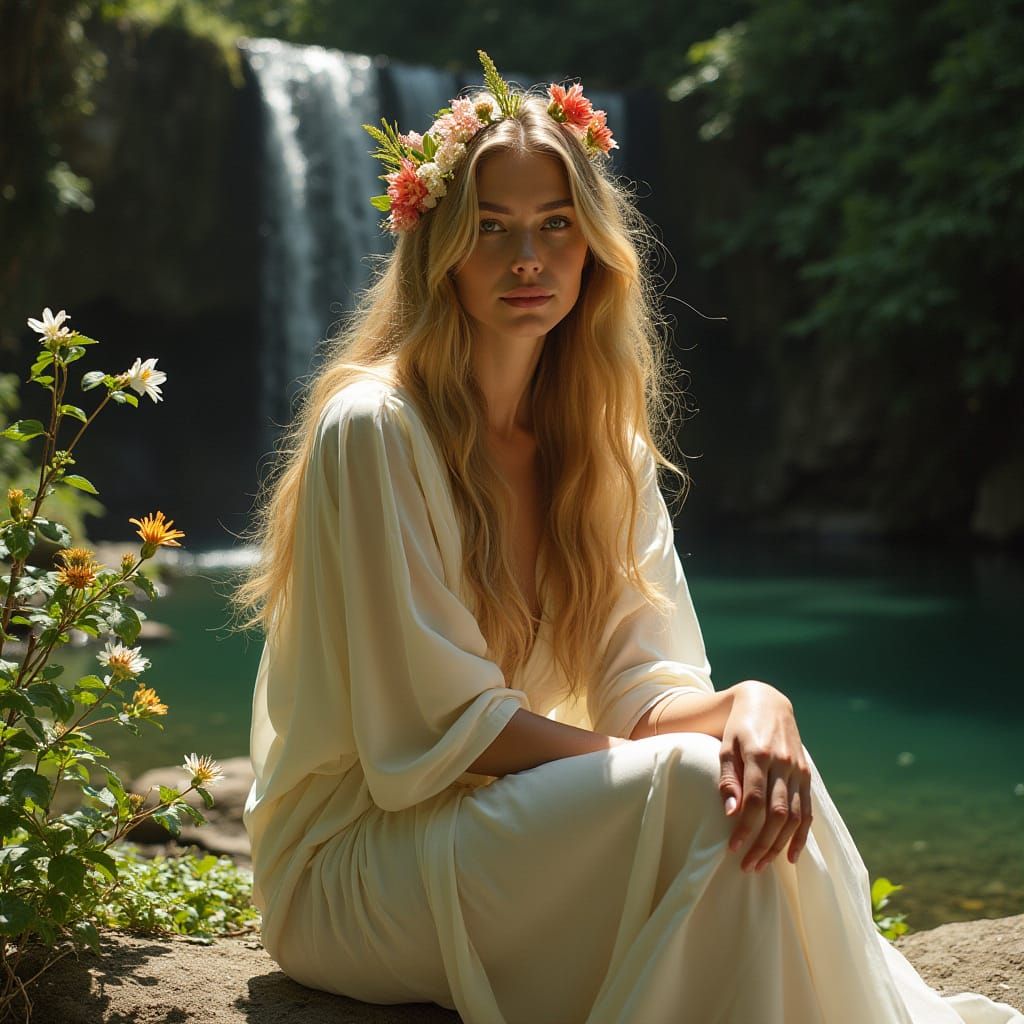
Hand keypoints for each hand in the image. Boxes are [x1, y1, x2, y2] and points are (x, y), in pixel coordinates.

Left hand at [719, 680, 812, 872]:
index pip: (755, 801)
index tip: (733, 849)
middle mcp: (783, 763)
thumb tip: (731, 813)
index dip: (745, 828)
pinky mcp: (806, 775)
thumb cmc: (738, 727)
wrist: (767, 703)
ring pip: (794, 816)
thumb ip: (728, 778)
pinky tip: (791, 855)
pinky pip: (807, 811)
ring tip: (763, 864)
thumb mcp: (726, 746)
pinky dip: (801, 835)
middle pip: (777, 813)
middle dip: (762, 843)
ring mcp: (798, 770)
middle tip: (747, 866)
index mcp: (760, 755)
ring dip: (780, 844)